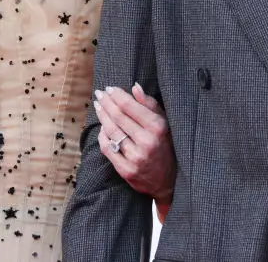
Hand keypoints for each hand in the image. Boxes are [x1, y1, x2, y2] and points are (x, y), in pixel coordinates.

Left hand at [94, 83, 174, 203]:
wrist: (168, 181)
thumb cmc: (165, 145)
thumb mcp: (164, 123)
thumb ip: (149, 104)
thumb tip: (134, 87)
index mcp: (158, 128)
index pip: (130, 106)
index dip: (117, 95)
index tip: (109, 88)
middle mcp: (147, 142)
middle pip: (118, 117)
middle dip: (106, 103)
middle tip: (99, 94)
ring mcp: (135, 158)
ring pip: (111, 131)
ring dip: (102, 116)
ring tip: (98, 106)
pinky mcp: (126, 170)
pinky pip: (107, 148)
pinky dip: (103, 135)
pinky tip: (102, 127)